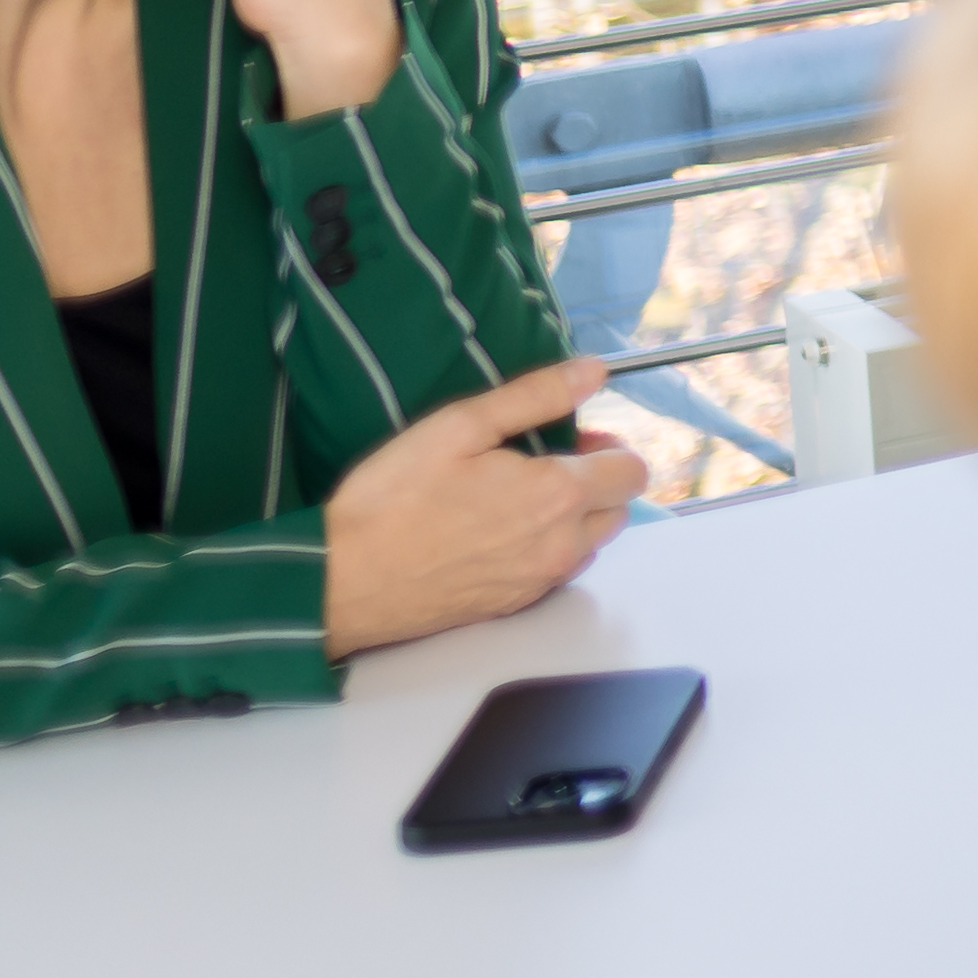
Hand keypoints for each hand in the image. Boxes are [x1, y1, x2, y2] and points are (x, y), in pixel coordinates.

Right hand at [318, 356, 647, 655]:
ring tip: (514, 498)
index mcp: (558, 496)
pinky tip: (497, 534)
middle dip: (596, 482)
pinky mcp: (515, 606)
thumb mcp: (460, 426)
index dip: (609, 448)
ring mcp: (540, 582)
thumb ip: (536, 396)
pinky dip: (547, 548)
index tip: (568, 440)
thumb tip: (593, 371)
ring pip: (591, 543)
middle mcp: (561, 546)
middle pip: (620, 510)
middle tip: (539, 465)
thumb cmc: (393, 498)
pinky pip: (557, 572)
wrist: (344, 581)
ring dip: (575, 517)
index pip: (633, 472)